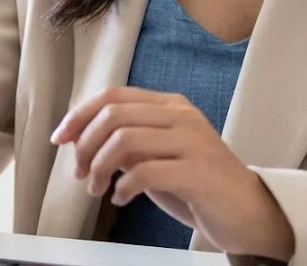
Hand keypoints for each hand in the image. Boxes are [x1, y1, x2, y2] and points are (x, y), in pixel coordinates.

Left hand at [51, 86, 294, 260]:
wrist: (247, 211)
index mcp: (170, 105)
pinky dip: (123, 187)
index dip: (80, 114)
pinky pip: (145, 172)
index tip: (59, 138)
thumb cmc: (196, 184)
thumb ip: (127, 142)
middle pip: (114, 115)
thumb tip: (80, 139)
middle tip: (79, 174)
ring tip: (96, 189)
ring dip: (98, 168)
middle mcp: (181, 116)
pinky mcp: (198, 171)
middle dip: (85, 145)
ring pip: (125, 140)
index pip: (113, 95)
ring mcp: (192, 141)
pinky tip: (121, 198)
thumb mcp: (158, 156)